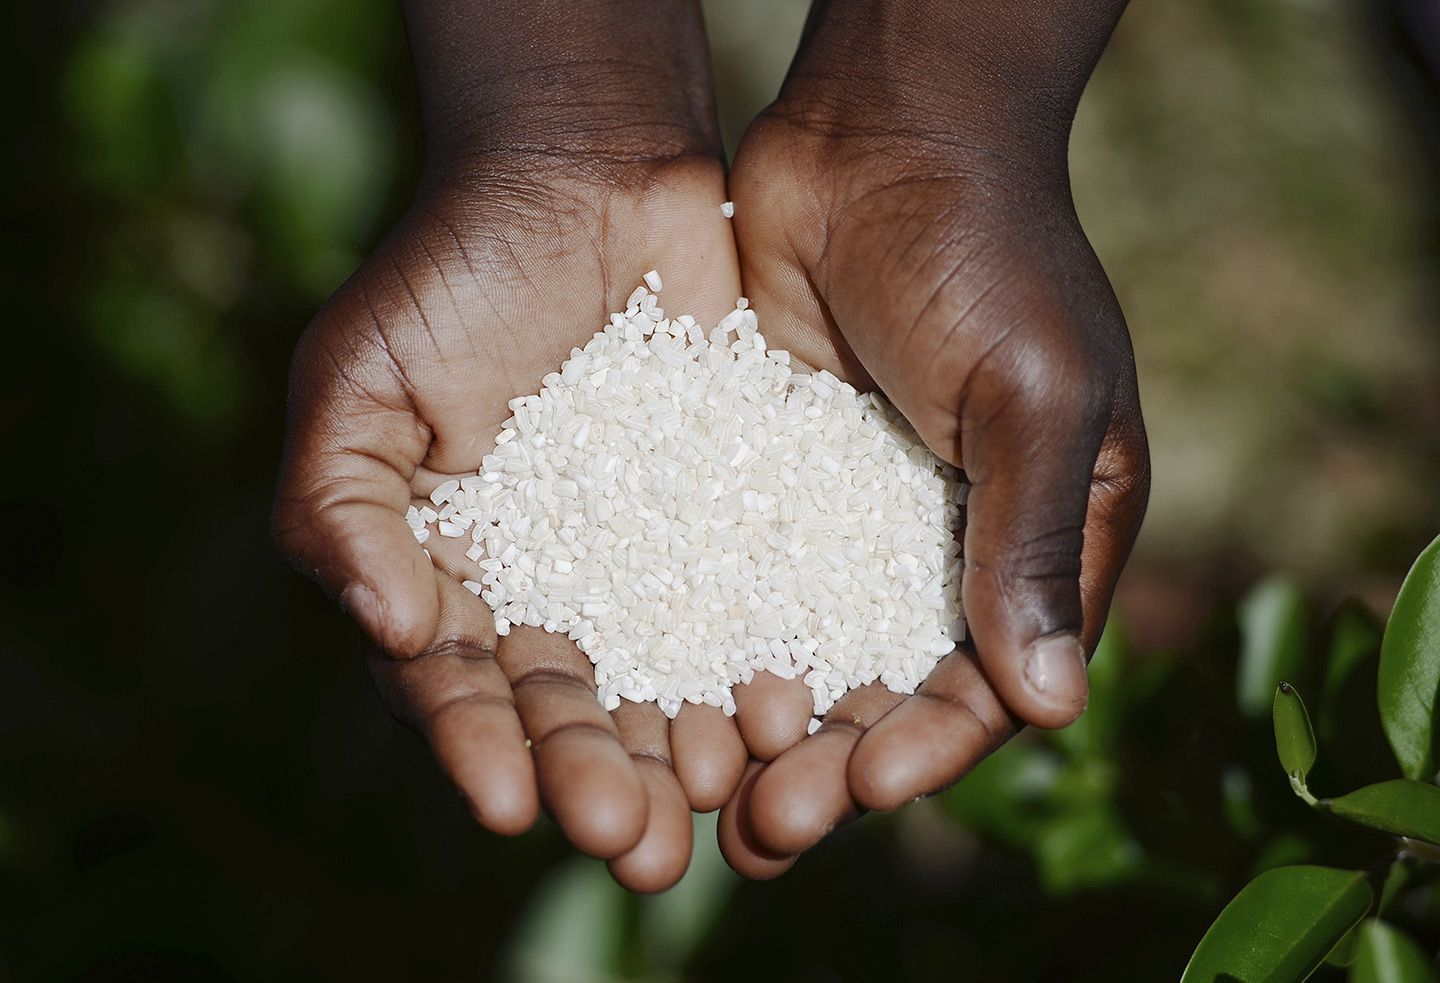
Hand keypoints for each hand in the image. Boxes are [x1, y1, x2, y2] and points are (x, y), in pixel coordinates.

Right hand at [273, 1, 755, 892]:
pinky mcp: (733, 520)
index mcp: (455, 574)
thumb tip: (393, 632)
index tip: (513, 806)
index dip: (482, 748)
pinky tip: (788, 710)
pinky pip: (750, 605)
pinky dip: (763, 661)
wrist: (588, 179)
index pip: (463, 685)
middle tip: (640, 848)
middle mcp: (556, 587)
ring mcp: (650, 559)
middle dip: (603, 780)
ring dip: (691, 750)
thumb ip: (340, 507)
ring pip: (670, 679)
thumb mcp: (359, 379)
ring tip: (722, 804)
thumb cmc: (453, 273)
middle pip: (576, 708)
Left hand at [714, 0, 1149, 875]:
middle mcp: (952, 539)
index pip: (994, 674)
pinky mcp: (774, 476)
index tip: (860, 792)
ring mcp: (856, 512)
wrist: (883, 132)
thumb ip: (1030, 538)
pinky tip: (663, 688)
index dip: (932, 746)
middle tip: (761, 826)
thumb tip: (1053, 704)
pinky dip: (714, 638)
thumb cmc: (988, 247)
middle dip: (832, 760)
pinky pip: (746, 577)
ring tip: (704, 791)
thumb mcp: (1034, 391)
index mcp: (1045, 532)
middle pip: (891, 685)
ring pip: (810, 649)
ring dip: (763, 723)